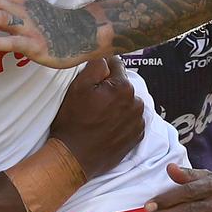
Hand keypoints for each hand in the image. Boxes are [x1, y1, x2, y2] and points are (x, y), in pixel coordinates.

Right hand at [48, 57, 144, 178]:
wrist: (74, 157)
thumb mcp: (78, 87)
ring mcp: (138, 121)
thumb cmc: (73, 121)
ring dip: (117, 103)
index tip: (92, 78)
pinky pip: (131, 119)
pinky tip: (106, 126)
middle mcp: (136, 103)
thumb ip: (96, 65)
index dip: (102, 69)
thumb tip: (105, 54)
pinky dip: (121, 119)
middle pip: (123, 84)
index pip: (116, 64)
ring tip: (99, 115)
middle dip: (110, 87)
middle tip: (92, 100)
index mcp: (123, 87)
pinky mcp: (136, 137)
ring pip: (128, 102)